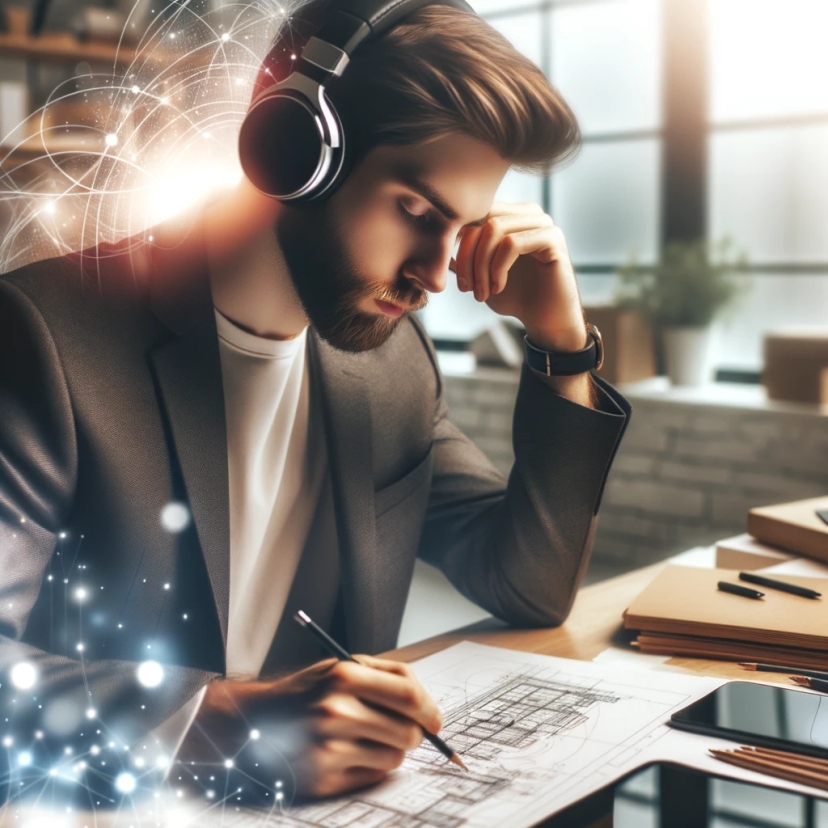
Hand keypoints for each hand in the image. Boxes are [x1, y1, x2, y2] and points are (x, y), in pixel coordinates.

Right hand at [177, 655, 441, 800]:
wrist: (252, 722)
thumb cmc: (304, 693)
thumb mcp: (339, 667)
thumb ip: (384, 678)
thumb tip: (429, 709)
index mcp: (343, 675)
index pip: (408, 695)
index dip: (430, 709)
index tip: (435, 720)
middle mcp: (335, 711)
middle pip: (408, 732)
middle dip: (412, 733)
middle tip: (398, 728)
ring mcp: (328, 748)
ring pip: (395, 758)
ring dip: (389, 750)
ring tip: (364, 737)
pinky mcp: (323, 778)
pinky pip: (374, 777)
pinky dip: (371, 767)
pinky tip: (348, 753)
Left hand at [452, 201, 585, 351]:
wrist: (545, 320)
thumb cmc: (514, 297)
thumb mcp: (480, 274)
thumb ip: (463, 256)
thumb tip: (439, 241)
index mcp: (510, 216)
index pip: (473, 214)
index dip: (457, 245)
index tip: (458, 279)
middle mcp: (527, 213)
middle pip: (481, 218)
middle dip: (466, 256)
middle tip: (466, 288)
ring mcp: (542, 223)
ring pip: (494, 228)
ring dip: (480, 265)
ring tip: (481, 292)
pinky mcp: (553, 239)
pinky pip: (512, 243)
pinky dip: (498, 268)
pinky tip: (498, 287)